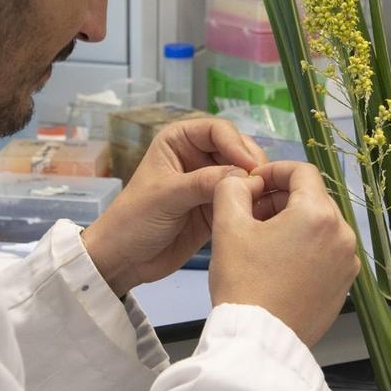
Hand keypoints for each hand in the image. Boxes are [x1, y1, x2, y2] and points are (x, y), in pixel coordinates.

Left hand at [81, 118, 267, 295]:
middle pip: (236, 149)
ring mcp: (209, 182)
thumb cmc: (133, 220)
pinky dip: (254, 201)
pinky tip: (263, 210)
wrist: (124, 260)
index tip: (249, 166)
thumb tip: (243, 174)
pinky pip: (242, 197)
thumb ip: (202, 183)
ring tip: (266, 198)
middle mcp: (197, 156)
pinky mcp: (217, 206)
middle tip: (263, 183)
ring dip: (256, 182)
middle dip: (251, 162)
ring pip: (243, 173)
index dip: (236, 144)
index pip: (217, 130)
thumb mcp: (166, 197)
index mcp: (179, 140)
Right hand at [210, 161, 359, 346]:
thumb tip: (246, 181)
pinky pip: (327, 251)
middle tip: (251, 213)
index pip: (302, 171)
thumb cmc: (244, 282)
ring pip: (321, 225)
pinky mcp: (345, 285)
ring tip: (263, 240)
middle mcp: (343, 234)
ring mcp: (348, 262)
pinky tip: (279, 263)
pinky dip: (306, 246)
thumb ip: (233, 188)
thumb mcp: (228, 226)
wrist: (259, 342)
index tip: (253, 184)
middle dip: (282, 198)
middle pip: (313, 198)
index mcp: (318, 214)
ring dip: (294, 222)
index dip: (275, 170)